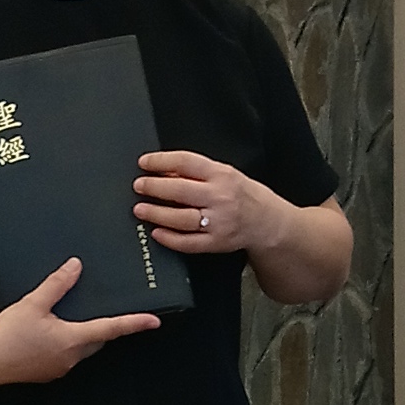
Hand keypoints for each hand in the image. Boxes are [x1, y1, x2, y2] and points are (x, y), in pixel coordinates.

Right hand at [0, 260, 159, 385]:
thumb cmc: (7, 335)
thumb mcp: (33, 304)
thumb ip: (57, 285)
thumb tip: (75, 266)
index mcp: (72, 340)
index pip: (110, 328)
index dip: (134, 323)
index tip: (154, 321)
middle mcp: (71, 358)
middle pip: (98, 341)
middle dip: (104, 329)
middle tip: (110, 316)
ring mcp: (59, 368)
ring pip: (81, 350)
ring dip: (82, 337)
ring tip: (71, 321)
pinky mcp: (46, 372)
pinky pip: (65, 357)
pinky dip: (65, 346)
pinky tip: (49, 336)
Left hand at [137, 146, 260, 258]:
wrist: (266, 222)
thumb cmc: (242, 195)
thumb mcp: (224, 174)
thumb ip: (196, 172)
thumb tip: (164, 170)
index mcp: (221, 175)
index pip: (185, 162)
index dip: (160, 161)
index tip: (144, 163)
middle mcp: (220, 197)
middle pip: (179, 190)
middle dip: (154, 187)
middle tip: (139, 186)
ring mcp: (218, 222)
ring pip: (181, 218)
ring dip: (156, 213)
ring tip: (140, 209)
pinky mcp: (216, 242)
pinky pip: (188, 242)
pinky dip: (169, 238)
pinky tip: (156, 232)